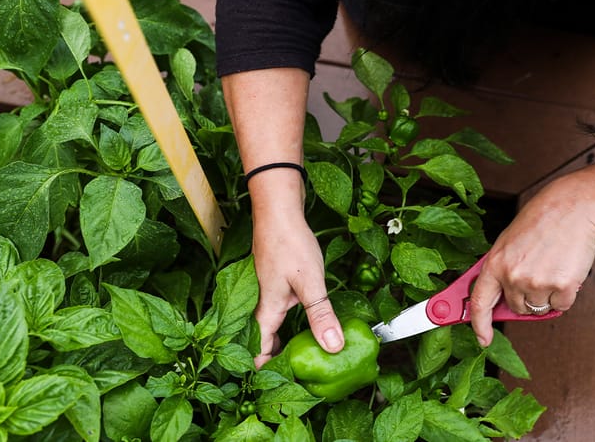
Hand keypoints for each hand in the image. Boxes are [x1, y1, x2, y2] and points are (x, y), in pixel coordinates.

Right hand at [251, 209, 343, 367]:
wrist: (278, 209)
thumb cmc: (289, 242)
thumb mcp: (310, 282)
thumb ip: (321, 314)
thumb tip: (333, 348)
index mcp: (266, 310)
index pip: (260, 351)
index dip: (271, 372)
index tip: (289, 386)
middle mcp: (263, 303)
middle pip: (266, 342)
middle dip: (282, 360)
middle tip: (304, 375)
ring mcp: (269, 291)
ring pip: (274, 326)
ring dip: (288, 341)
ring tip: (310, 355)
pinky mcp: (277, 281)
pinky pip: (282, 310)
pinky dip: (293, 323)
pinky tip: (310, 322)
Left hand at [469, 172, 594, 346]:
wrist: (574, 207)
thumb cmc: (543, 221)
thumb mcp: (509, 242)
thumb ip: (502, 270)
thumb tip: (500, 300)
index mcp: (495, 263)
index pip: (479, 302)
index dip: (479, 324)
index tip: (482, 339)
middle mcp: (512, 275)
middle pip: (516, 307)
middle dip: (526, 296)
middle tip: (537, 271)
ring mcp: (536, 282)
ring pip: (539, 308)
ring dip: (547, 294)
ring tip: (552, 266)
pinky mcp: (561, 287)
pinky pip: (561, 306)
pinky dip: (566, 294)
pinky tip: (566, 269)